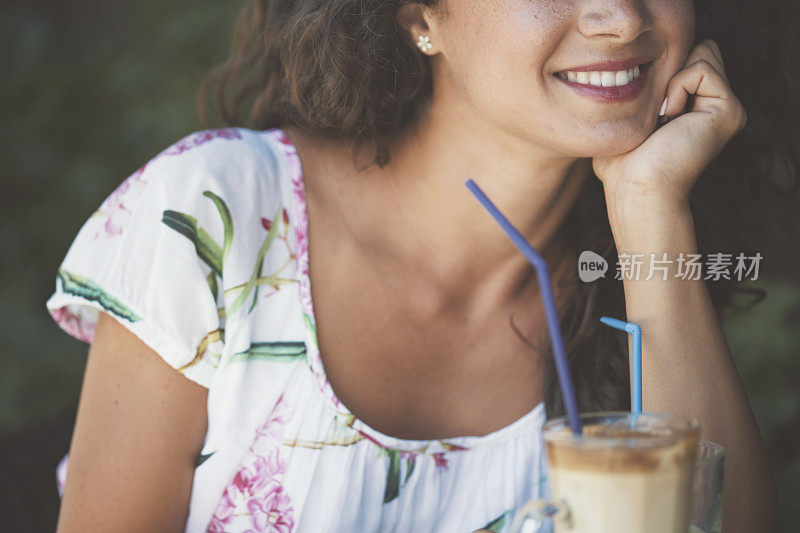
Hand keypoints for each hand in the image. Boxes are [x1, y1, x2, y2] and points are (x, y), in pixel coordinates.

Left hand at [592, 39, 747, 206]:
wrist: (637, 187)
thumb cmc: (622, 165)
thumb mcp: (625, 122)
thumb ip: (638, 95)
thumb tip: (624, 76)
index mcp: (697, 108)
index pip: (686, 55)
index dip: (661, 69)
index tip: (647, 110)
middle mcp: (717, 106)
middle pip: (700, 47)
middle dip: (670, 69)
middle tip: (657, 111)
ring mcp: (727, 108)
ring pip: (704, 51)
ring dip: (671, 80)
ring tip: (663, 117)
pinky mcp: (730, 110)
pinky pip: (702, 68)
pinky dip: (677, 87)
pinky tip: (671, 117)